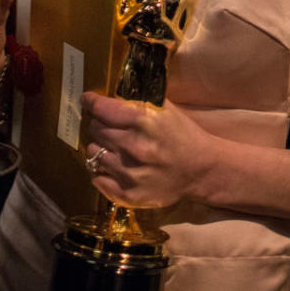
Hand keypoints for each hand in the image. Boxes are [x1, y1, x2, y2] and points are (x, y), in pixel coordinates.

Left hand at [82, 93, 211, 208]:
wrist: (201, 170)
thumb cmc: (181, 134)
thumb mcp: (163, 108)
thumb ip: (134, 101)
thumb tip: (105, 96)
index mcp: (142, 120)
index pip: (100, 108)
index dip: (91, 102)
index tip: (87, 100)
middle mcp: (133, 146)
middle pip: (95, 128)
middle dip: (99, 124)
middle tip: (108, 125)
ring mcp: (129, 172)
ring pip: (93, 152)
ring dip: (100, 146)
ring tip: (114, 147)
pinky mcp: (129, 194)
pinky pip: (97, 178)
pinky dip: (101, 171)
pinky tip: (113, 165)